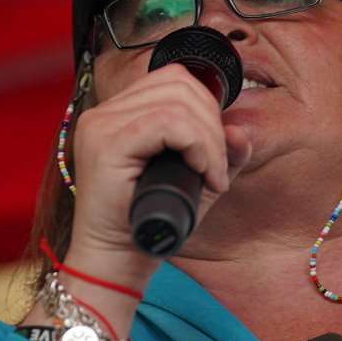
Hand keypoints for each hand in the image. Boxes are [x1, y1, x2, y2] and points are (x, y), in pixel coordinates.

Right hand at [65, 63, 252, 296]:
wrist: (117, 260)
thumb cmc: (153, 223)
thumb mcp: (196, 183)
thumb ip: (221, 155)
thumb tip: (240, 130)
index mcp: (119, 114)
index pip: (174, 80)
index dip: (208, 109)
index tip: (215, 154)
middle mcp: (105, 114)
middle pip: (179, 84)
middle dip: (213, 124)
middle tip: (217, 168)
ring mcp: (101, 125)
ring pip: (177, 103)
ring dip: (209, 139)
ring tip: (211, 175)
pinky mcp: (106, 143)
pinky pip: (167, 124)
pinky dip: (198, 147)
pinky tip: (203, 175)